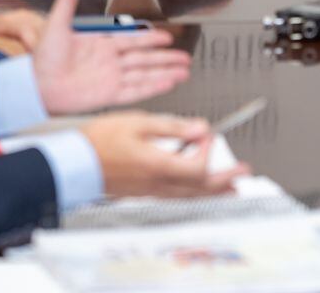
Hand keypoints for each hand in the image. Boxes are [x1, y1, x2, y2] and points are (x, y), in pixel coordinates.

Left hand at [34, 0, 190, 114]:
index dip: (150, 39)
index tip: (166, 36)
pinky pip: (136, 90)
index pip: (132, 41)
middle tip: (184, 56)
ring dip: (165, 72)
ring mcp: (111, 79)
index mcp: (100, 46)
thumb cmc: (42, 59)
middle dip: (165, 58)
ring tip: (184, 70)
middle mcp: (109, 63)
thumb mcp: (55, 27)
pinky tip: (168, 83)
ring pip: (145, 74)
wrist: (36, 85)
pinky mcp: (109, 95)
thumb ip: (66, 6)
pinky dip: (153, 86)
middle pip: (144, 59)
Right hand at [81, 111, 249, 196]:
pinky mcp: (145, 193)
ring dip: (214, 191)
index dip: (208, 150)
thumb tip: (200, 128)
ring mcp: (152, 191)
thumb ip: (173, 126)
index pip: (198, 166)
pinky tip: (198, 189)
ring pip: (191, 196)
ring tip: (231, 188)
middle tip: (243, 173)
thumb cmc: (101, 141)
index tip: (207, 133)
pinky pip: (178, 197)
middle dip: (225, 180)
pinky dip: (195, 194)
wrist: (76, 163)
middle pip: (201, 188)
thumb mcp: (139, 122)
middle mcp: (158, 183)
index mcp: (158, 165)